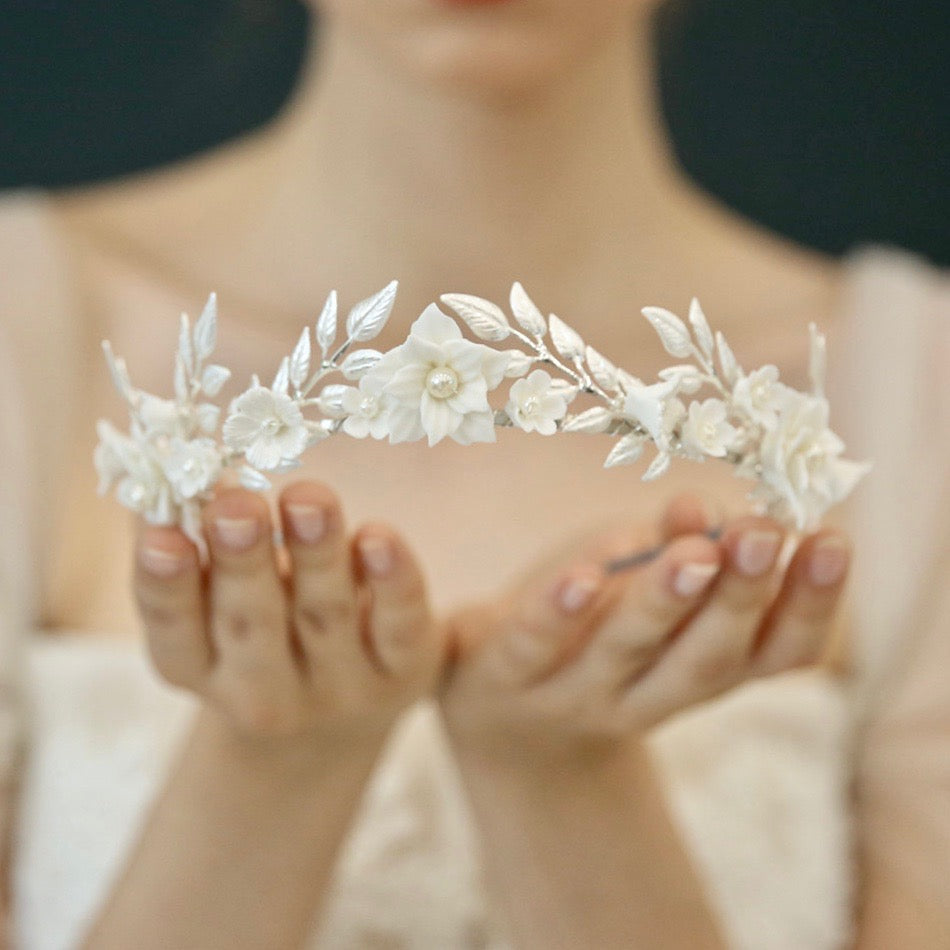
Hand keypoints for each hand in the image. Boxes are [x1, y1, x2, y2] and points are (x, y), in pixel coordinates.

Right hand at [133, 481, 440, 747]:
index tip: (162, 534)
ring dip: (315, 555)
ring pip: (323, 616)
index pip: (174, 631)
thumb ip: (190, 531)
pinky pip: (398, 625)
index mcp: (200, 668)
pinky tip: (379, 536)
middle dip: (242, 562)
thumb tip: (166, 456)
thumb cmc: (264, 627)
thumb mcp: (216, 595)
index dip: (165, 584)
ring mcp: (338, 688)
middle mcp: (263, 693)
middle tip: (235, 507)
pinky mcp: (403, 671)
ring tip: (308, 499)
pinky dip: (390, 581)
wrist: (342, 715)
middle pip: (250, 624)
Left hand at [440, 493, 850, 762]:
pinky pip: (533, 645)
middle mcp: (644, 696)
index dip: (810, 605)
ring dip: (663, 604)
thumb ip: (674, 546)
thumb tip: (700, 510)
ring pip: (625, 653)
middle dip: (739, 598)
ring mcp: (573, 693)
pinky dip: (556, 611)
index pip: (773, 653)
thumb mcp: (640, 587)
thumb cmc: (588, 632)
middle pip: (703, 659)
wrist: (499, 716)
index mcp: (695, 672)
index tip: (834, 540)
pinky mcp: (503, 674)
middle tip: (762, 535)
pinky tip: (580, 577)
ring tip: (692, 555)